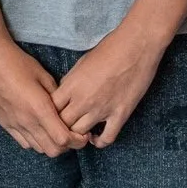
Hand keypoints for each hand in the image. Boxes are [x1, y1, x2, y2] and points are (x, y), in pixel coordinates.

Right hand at [0, 31, 76, 156]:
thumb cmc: (18, 63)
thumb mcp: (44, 76)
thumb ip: (57, 97)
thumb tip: (65, 109)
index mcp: (40, 108)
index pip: (63, 139)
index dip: (77, 141)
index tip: (83, 134)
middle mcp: (27, 121)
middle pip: (53, 150)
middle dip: (67, 146)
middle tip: (71, 134)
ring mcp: (14, 125)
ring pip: (38, 149)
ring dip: (50, 144)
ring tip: (54, 131)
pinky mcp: (5, 124)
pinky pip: (24, 143)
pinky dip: (35, 141)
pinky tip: (37, 129)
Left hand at [52, 23, 166, 147]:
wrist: (137, 45)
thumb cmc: (109, 49)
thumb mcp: (81, 62)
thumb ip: (71, 81)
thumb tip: (65, 94)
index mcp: (72, 85)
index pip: (50, 109)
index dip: (49, 114)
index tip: (52, 115)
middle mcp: (84, 100)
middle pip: (62, 124)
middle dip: (60, 127)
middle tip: (64, 128)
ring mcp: (102, 109)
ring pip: (80, 134)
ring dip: (78, 136)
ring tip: (79, 133)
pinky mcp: (120, 114)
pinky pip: (107, 138)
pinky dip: (100, 142)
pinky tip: (96, 137)